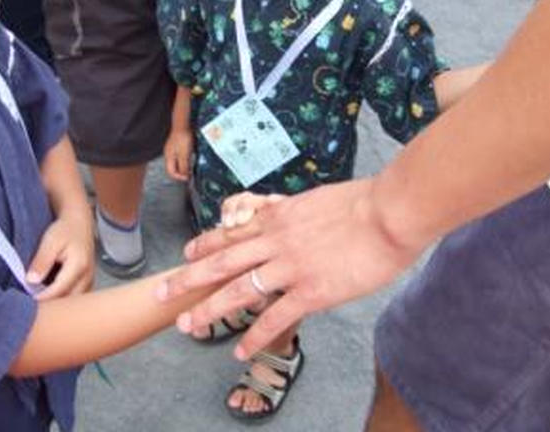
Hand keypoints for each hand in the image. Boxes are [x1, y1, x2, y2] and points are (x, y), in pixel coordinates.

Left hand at [27, 206, 94, 300]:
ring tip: (38, 303)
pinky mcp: (87, 283)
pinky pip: (75, 298)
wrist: (80, 223)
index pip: (57, 292)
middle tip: (29, 307)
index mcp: (78, 266)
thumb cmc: (65, 230)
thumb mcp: (50, 241)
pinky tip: (50, 297)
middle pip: (67, 301)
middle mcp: (87, 277)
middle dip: (49, 306)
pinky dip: (62, 300)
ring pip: (72, 303)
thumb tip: (31, 281)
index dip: (40, 299)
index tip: (24, 302)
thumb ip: (42, 261)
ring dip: (57, 305)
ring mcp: (89, 281)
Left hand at [156, 179, 421, 358]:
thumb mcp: (316, 199)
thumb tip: (284, 216)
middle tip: (161, 291)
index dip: (205, 244)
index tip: (186, 252)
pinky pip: (275, 318)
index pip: (231, 231)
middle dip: (188, 277)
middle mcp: (275, 241)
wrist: (389, 212)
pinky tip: (239, 350)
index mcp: (278, 216)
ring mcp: (290, 267)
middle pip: (221, 261)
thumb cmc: (360, 202)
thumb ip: (295, 211)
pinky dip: (255, 336)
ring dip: (209, 310)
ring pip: (239, 291)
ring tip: (187, 326)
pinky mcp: (311, 292)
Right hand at [164, 128, 193, 180]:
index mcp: (168, 158)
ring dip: (184, 166)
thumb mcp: (184, 155)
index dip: (179, 177)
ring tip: (191, 167)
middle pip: (174, 168)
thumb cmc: (182, 138)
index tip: (188, 178)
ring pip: (177, 162)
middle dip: (181, 172)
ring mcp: (172, 150)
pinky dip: (185, 160)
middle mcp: (169, 155)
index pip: (171, 172)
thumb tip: (185, 177)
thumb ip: (183, 166)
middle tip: (190, 174)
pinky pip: (180, 156)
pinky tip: (190, 158)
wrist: (182, 125)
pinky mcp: (176, 145)